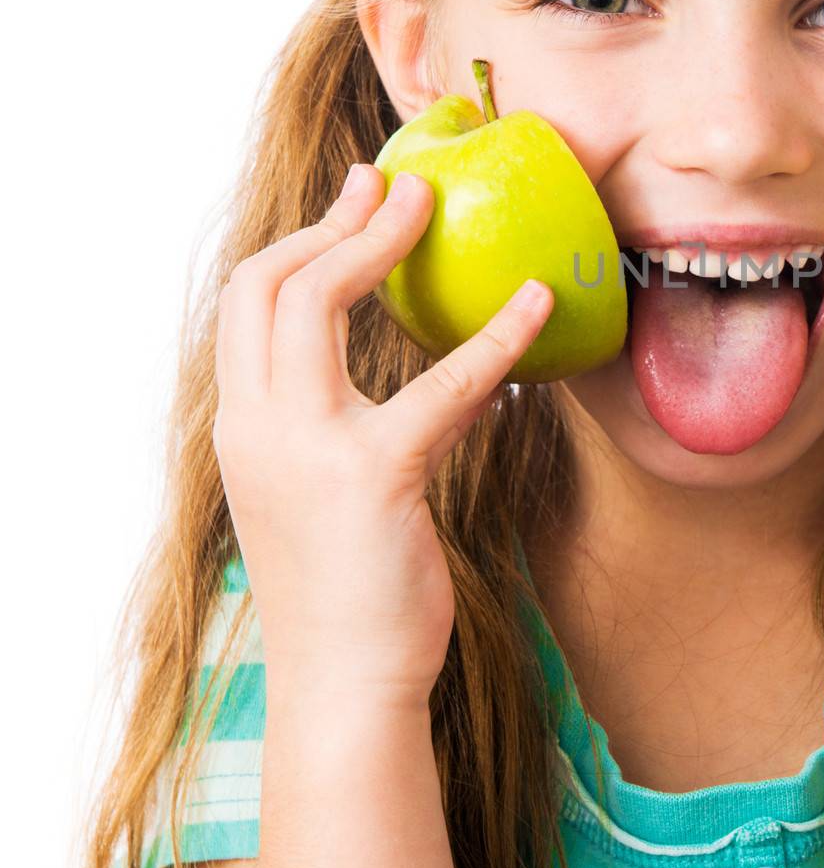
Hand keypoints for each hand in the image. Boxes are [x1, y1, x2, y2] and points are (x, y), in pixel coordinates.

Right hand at [211, 164, 553, 701]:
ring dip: (376, 241)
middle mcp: (255, 428)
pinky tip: (538, 305)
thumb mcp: (315, 493)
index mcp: (242, 428)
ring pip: (314, 303)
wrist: (344, 684)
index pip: (246, 304)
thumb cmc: (347, 587)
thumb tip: (387, 379)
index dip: (299, 240)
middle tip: (396, 183)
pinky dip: (494, 338)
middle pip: (267, 284)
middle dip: (330, 220)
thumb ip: (327, 429)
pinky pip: (442, 385)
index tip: (352, 201)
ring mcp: (303, 448)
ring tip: (431, 204)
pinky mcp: (374, 476)